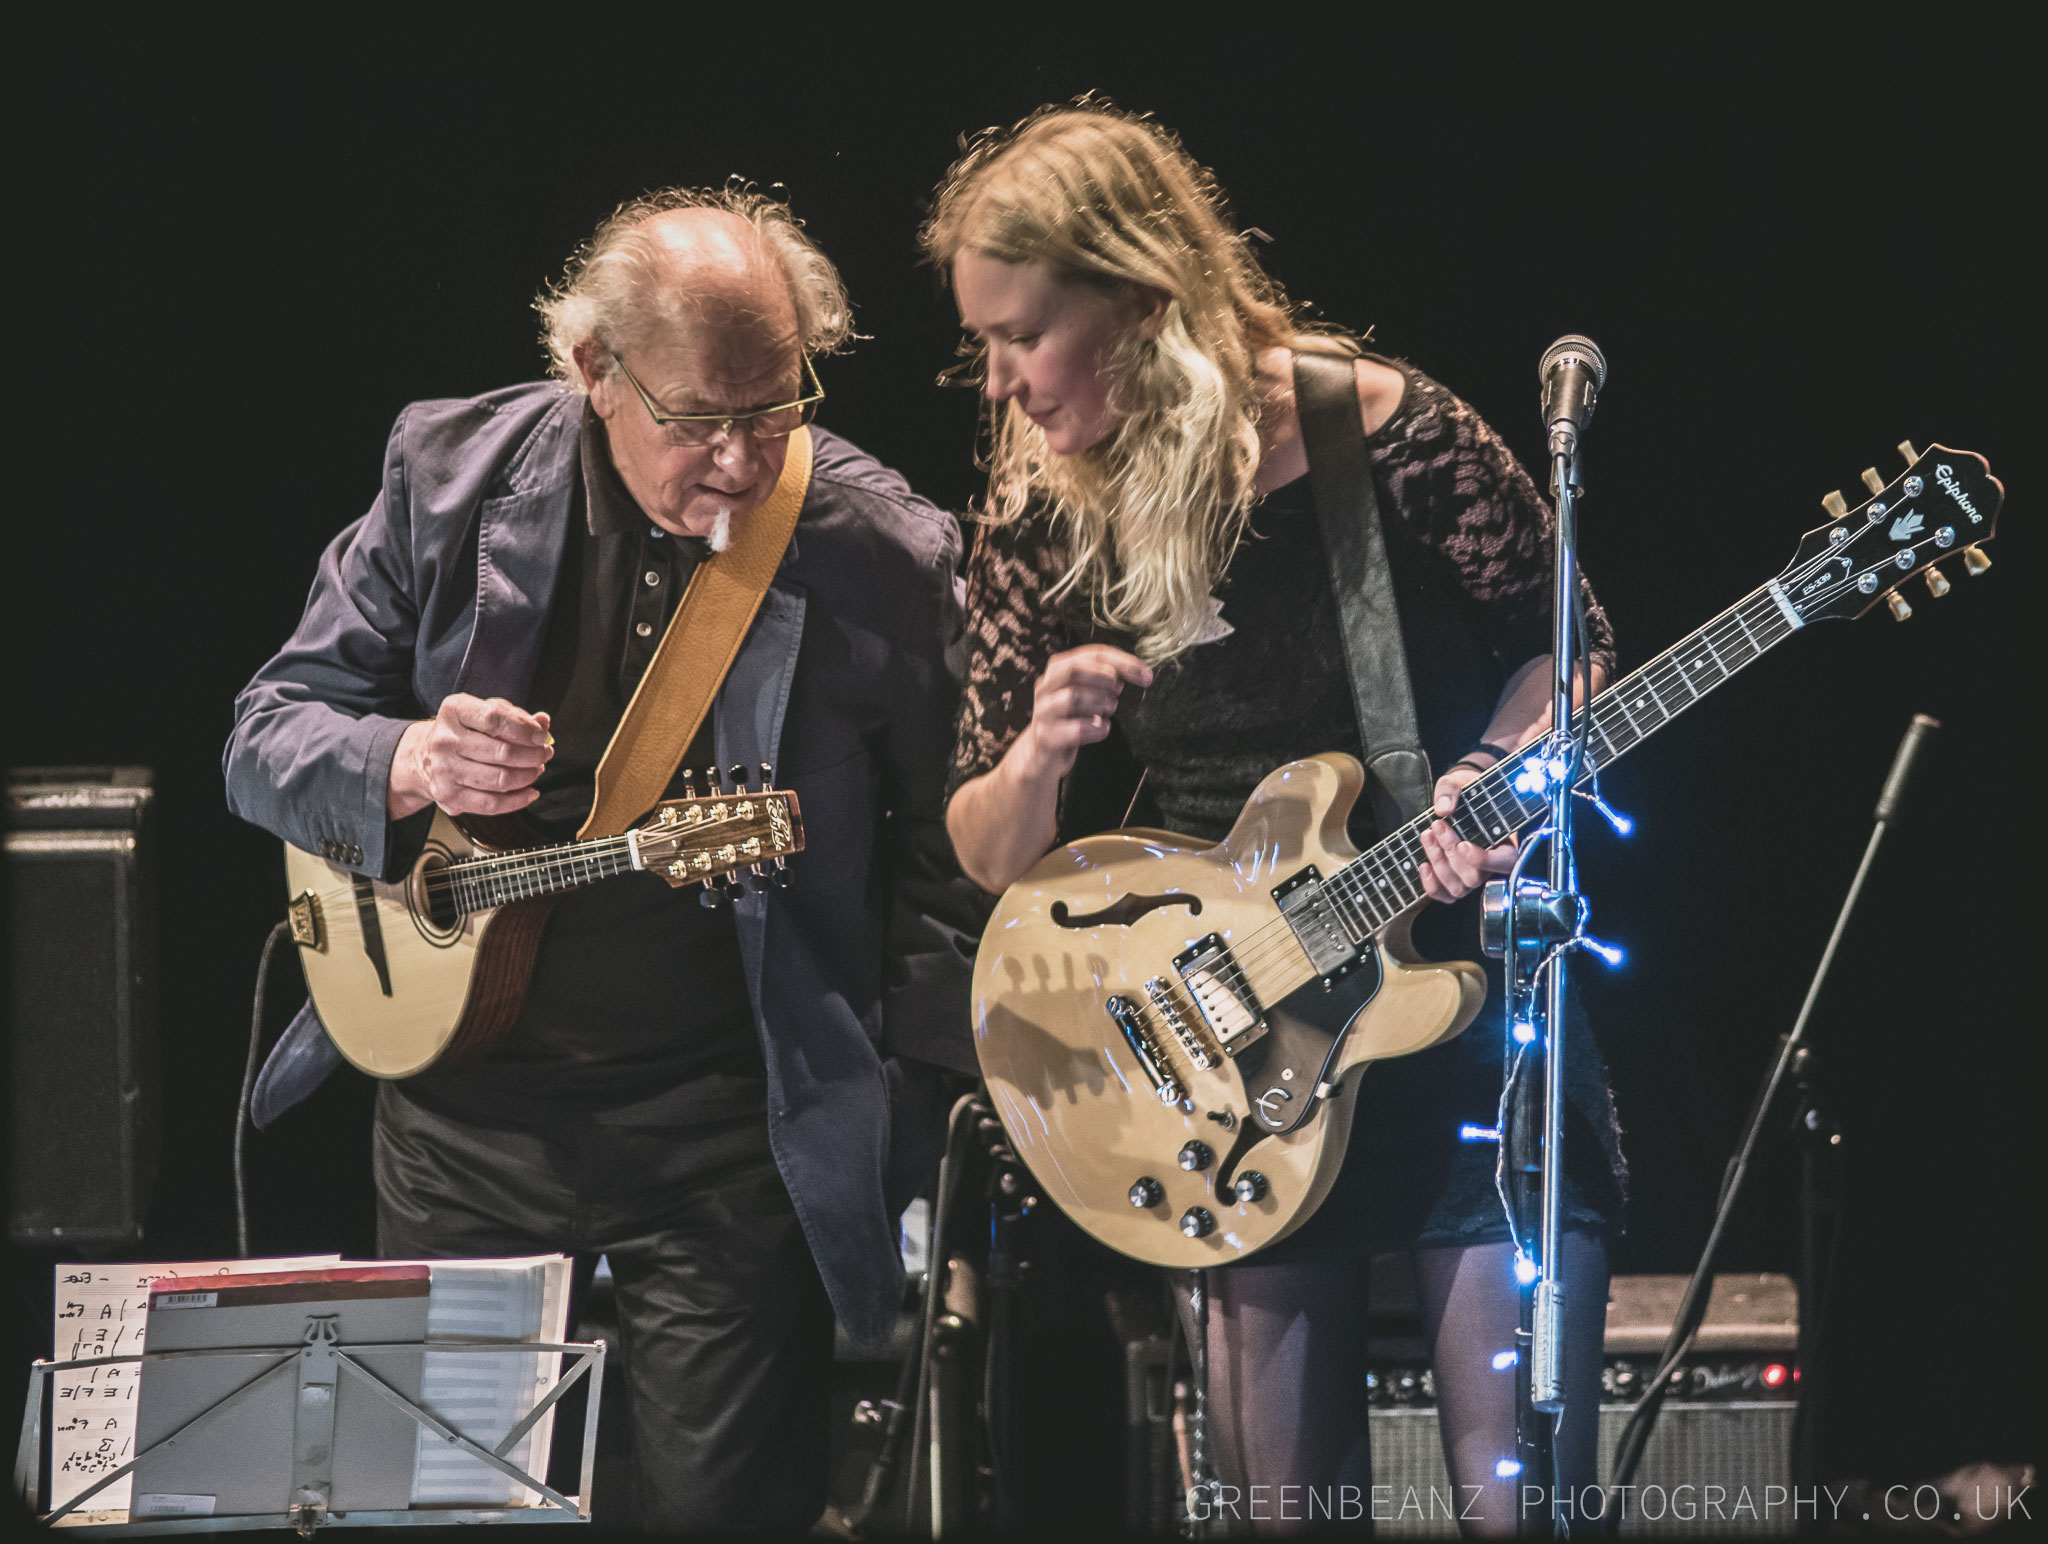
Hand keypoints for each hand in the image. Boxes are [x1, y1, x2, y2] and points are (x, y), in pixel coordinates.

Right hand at [388, 695, 552, 817]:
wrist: (425, 757)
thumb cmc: (464, 731)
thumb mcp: (485, 712)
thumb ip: (516, 716)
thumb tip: (543, 722)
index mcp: (454, 711)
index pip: (494, 718)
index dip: (525, 729)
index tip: (541, 736)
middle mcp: (445, 740)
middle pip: (502, 752)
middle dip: (533, 755)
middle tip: (544, 754)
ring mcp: (445, 770)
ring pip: (500, 779)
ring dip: (528, 776)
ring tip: (536, 769)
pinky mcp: (448, 796)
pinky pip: (491, 804)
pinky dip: (518, 800)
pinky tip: (529, 792)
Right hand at [1012, 645, 1152, 783]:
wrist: (1043, 752)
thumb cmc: (1071, 718)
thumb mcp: (1088, 693)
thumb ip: (1108, 680)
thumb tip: (1134, 673)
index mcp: (1059, 669)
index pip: (1092, 654)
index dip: (1123, 662)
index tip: (1147, 676)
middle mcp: (1046, 686)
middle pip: (1074, 671)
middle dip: (1104, 678)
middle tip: (1119, 692)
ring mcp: (1043, 712)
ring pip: (1071, 699)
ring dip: (1100, 704)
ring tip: (1109, 711)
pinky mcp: (1045, 737)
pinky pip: (1072, 730)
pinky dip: (1094, 729)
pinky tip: (1103, 729)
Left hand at [1416, 757, 1516, 902]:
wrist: (1455, 800)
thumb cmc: (1463, 792)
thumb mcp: (1457, 781)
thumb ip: (1450, 790)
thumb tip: (1443, 808)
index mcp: (1505, 842)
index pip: (1505, 863)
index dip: (1484, 860)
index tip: (1464, 845)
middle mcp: (1490, 865)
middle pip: (1475, 876)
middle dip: (1451, 852)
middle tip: (1437, 826)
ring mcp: (1472, 876)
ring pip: (1459, 887)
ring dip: (1439, 863)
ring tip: (1427, 836)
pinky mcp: (1454, 881)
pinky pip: (1445, 896)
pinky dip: (1431, 885)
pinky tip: (1423, 865)